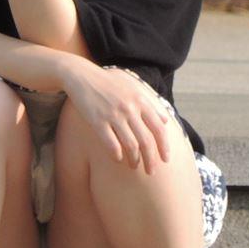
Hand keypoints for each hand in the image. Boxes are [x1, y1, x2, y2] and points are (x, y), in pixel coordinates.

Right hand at [59, 60, 173, 173]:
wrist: (82, 76)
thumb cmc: (108, 83)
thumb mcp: (133, 87)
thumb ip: (150, 103)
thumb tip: (166, 120)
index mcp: (140, 101)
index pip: (159, 128)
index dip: (164, 146)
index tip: (166, 159)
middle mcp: (129, 109)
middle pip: (146, 141)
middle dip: (151, 160)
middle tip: (151, 171)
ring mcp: (113, 115)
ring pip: (130, 145)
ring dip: (135, 160)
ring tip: (134, 166)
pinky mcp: (97, 121)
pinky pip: (111, 144)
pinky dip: (116, 155)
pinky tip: (118, 159)